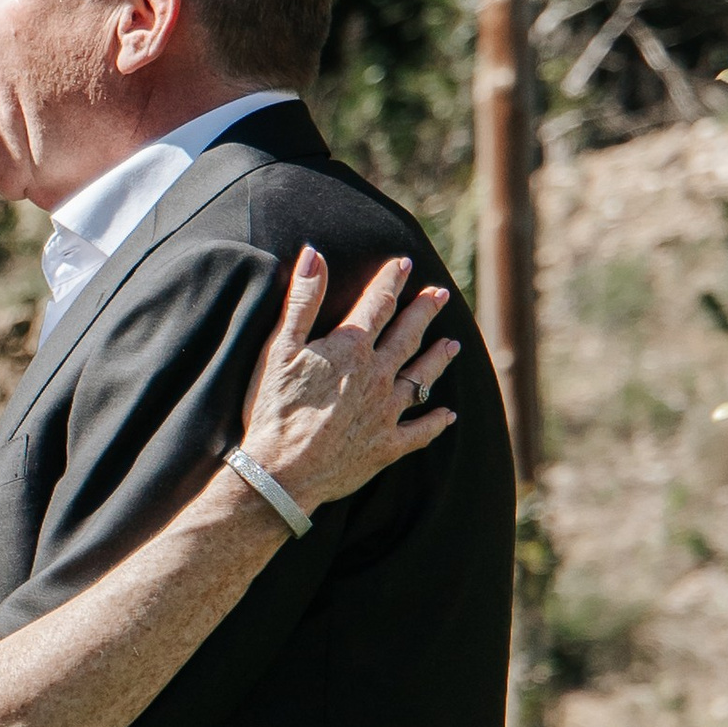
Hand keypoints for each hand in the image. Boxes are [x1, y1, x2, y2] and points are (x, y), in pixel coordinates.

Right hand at [239, 249, 456, 515]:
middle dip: (424, 311)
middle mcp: (377, 376)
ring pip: (421, 378)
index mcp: (352, 348)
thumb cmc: (274, 410)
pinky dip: (435, 423)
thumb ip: (302, 300)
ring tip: (453, 345)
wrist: (282, 473)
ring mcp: (385, 412)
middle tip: (440, 294)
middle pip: (407, 336)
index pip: (378, 304)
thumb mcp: (280, 348)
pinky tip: (448, 415)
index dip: (392, 280)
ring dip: (438, 359)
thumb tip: (314, 253)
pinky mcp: (386, 447)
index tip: (405, 264)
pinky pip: (419, 432)